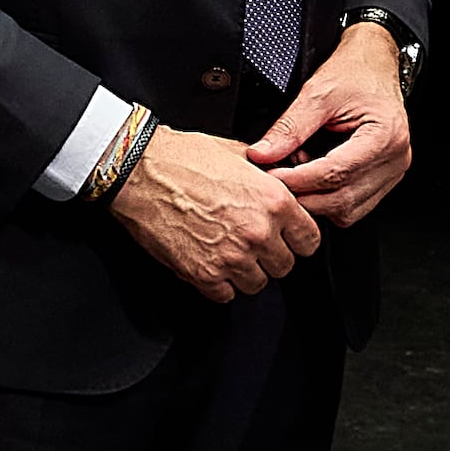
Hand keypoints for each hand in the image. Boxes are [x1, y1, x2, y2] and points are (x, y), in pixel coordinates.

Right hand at [110, 125, 321, 303]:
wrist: (139, 171)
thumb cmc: (184, 158)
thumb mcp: (241, 155)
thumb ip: (272, 176)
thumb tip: (289, 185)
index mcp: (274, 201)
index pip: (310, 241)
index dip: (296, 239)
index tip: (286, 237)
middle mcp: (257, 232)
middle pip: (285, 266)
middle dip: (270, 256)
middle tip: (250, 241)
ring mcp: (231, 257)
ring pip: (257, 285)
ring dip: (245, 272)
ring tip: (227, 251)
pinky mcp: (203, 275)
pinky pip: (226, 296)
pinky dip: (219, 284)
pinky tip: (209, 262)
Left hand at [255, 23, 413, 225]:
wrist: (374, 63)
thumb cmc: (355, 72)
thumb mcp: (317, 92)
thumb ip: (289, 127)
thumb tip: (262, 153)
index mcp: (385, 136)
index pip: (336, 174)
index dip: (298, 179)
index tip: (272, 175)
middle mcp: (395, 159)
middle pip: (342, 199)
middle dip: (304, 193)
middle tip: (278, 175)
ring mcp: (392, 172)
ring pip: (348, 211)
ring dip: (316, 200)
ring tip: (299, 170)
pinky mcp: (384, 179)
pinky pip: (354, 206)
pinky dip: (329, 199)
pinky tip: (315, 177)